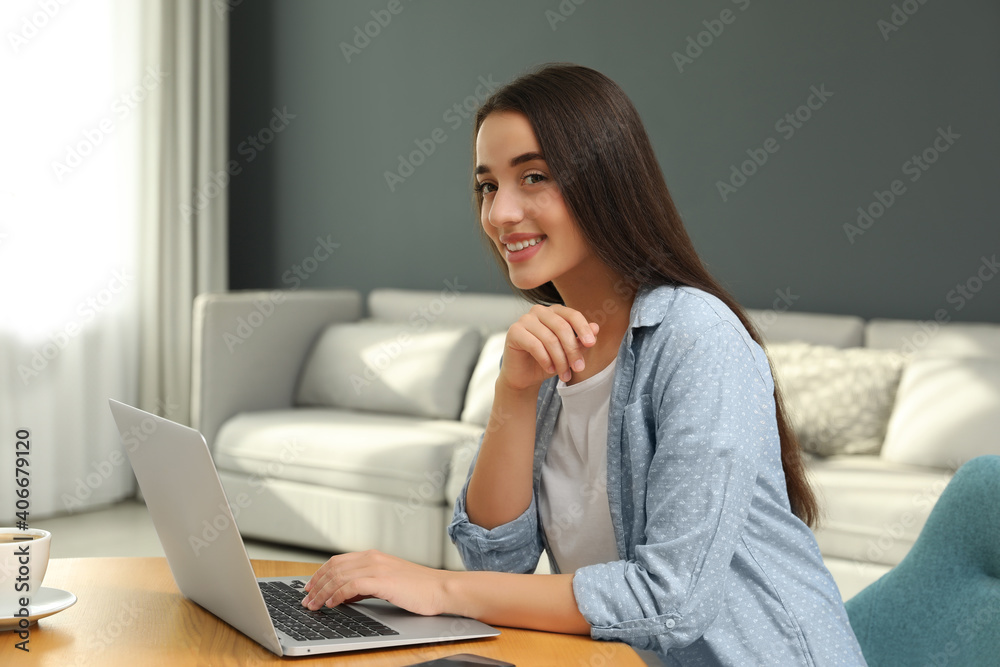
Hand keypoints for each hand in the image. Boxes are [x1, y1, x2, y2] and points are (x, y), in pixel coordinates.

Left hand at [302, 550, 448, 615]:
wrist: (440, 589)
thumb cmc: (418, 589)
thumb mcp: (387, 582)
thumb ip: (365, 585)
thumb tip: (345, 594)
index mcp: (373, 556)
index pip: (337, 561)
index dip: (319, 574)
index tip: (309, 587)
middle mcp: (373, 558)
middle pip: (334, 568)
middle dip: (316, 584)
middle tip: (305, 600)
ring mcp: (377, 568)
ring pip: (339, 577)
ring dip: (322, 592)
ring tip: (313, 605)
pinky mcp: (382, 581)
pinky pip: (352, 586)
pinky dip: (337, 595)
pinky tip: (331, 604)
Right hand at [500, 304, 599, 390]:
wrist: (525, 377)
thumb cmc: (548, 361)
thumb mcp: (568, 352)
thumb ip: (580, 340)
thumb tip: (596, 328)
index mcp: (554, 311)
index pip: (572, 315)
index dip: (583, 329)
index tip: (592, 344)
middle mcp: (539, 311)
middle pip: (562, 327)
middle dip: (573, 350)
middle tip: (579, 368)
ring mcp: (525, 319)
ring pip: (550, 339)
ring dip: (560, 360)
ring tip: (564, 375)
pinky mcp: (514, 331)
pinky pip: (535, 345)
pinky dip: (546, 360)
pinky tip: (550, 370)